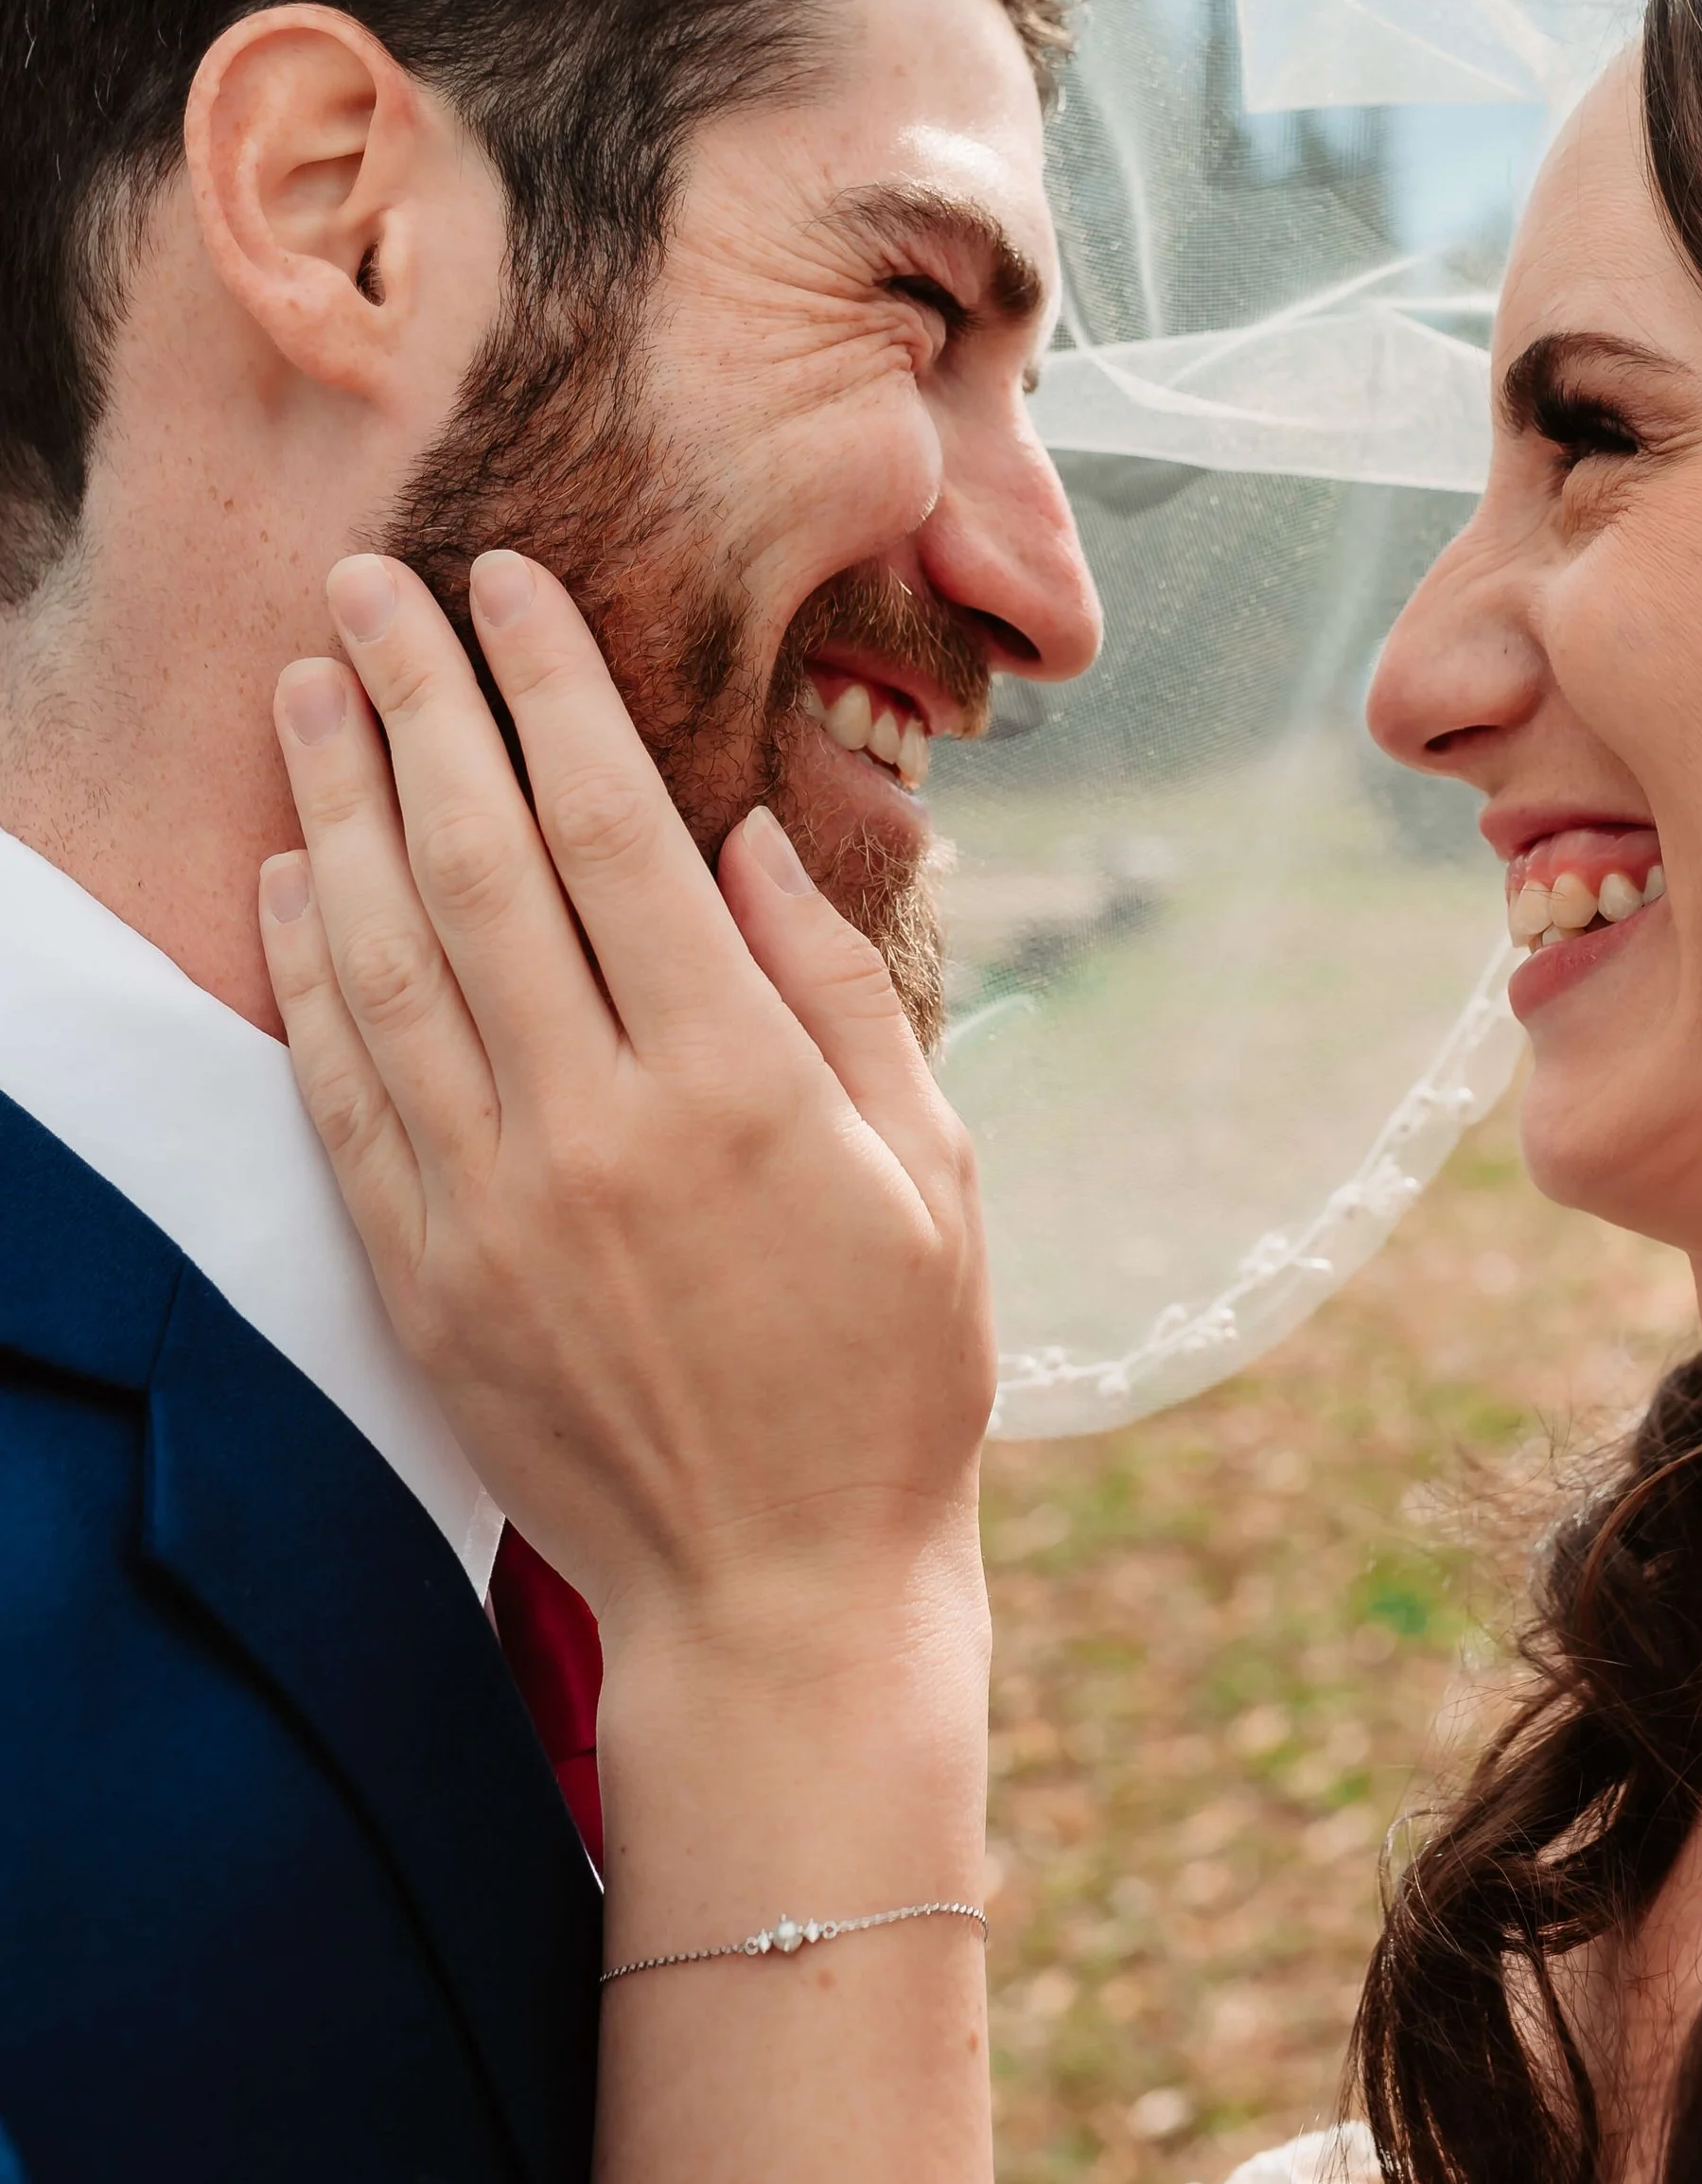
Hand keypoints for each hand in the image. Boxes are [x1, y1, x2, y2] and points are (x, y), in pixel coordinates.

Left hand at [257, 549, 995, 1669]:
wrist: (775, 1600)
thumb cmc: (887, 1380)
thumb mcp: (929, 1171)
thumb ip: (833, 990)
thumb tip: (742, 837)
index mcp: (735, 1085)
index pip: (614, 831)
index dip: (552, 689)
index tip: (509, 583)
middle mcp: (594, 1126)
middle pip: (475, 860)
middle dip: (417, 701)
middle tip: (364, 584)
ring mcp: (489, 1207)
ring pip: (384, 957)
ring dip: (334, 805)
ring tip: (305, 689)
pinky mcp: (422, 1280)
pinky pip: (340, 1093)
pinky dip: (306, 973)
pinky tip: (290, 876)